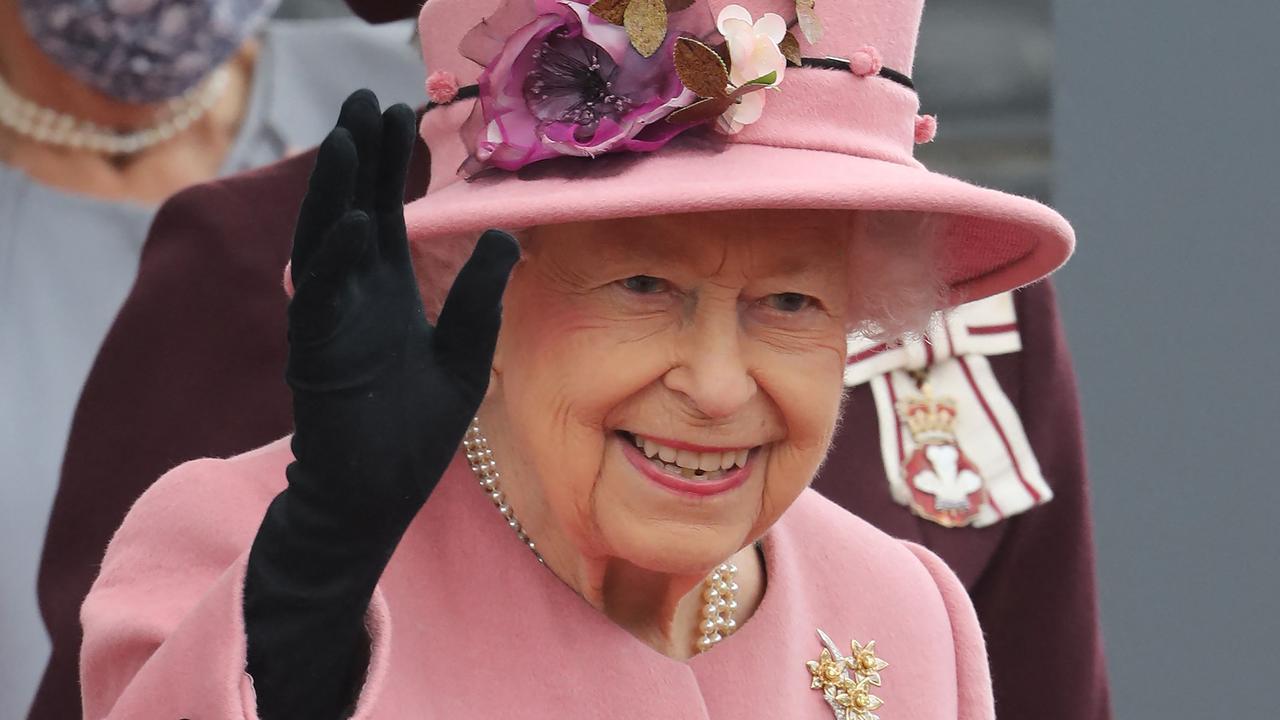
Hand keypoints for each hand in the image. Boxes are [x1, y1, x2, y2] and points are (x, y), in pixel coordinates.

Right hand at [286, 89, 518, 533]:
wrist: (377, 497)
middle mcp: (352, 299)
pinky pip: (319, 301)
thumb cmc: (413, 432)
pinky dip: (334, 262)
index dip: (391, 166)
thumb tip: (507, 235)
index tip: (402, 113)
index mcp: (385, 295)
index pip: (385, 215)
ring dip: (337, 190)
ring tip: (352, 136)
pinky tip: (356, 223)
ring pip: (324, 242)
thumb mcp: (463, 355)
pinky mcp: (316, 359)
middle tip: (365, 98)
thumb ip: (477, 298)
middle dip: (358, 157)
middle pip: (350, 211)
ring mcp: (330, 325)